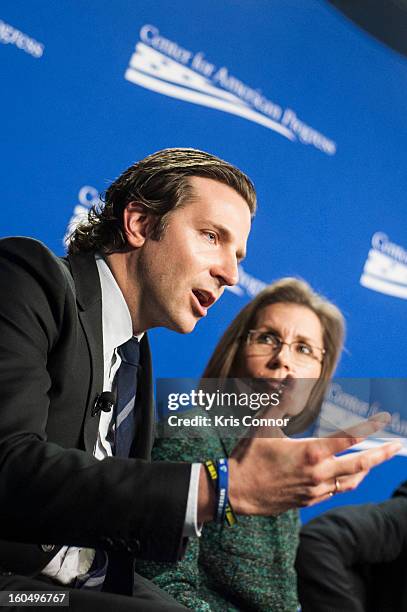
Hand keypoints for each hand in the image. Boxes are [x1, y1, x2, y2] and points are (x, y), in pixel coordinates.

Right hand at [228, 413, 401, 515]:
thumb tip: (293, 378)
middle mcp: (318, 473)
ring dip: (365, 470)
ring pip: (351, 481)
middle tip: (396, 447)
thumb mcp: (263, 424)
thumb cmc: (248, 456)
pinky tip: (345, 475)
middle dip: (381, 455)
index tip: (382, 420)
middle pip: (360, 464)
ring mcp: (314, 490)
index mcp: (310, 452)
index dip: (368, 428)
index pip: (348, 438)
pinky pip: (335, 491)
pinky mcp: (308, 501)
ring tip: (373, 461)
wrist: (235, 492)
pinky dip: (346, 481)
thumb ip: (281, 400)